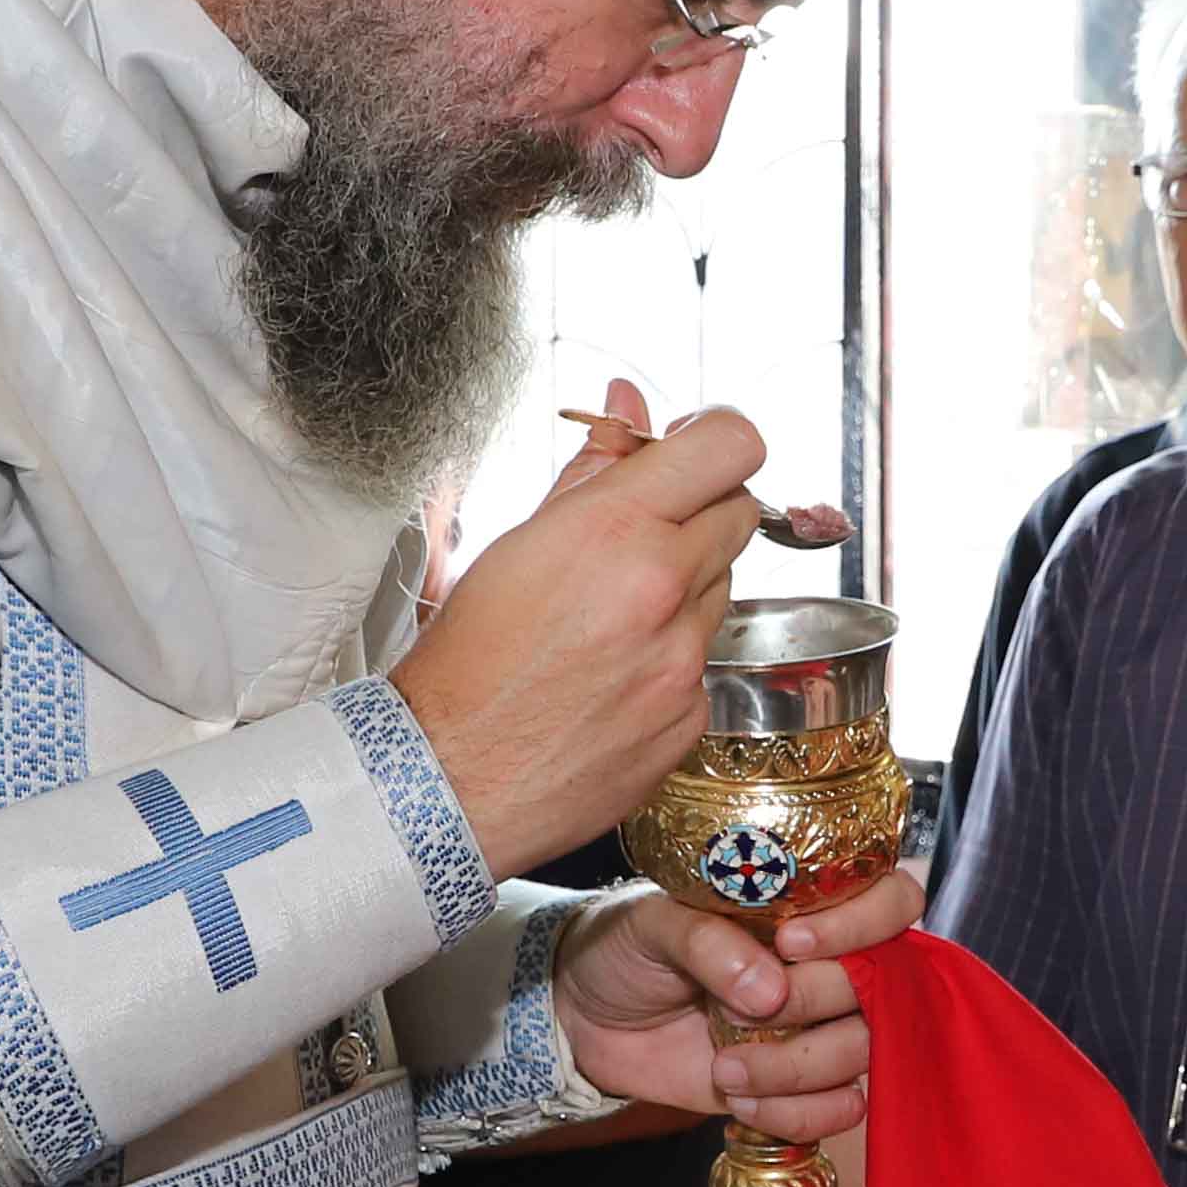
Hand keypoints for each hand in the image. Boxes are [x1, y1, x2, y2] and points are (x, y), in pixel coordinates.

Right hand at [394, 384, 772, 872]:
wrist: (447, 778)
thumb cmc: (465, 661)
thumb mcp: (518, 541)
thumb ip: (592, 468)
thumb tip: (627, 408)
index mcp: (615, 532)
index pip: (730, 446)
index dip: (717, 438)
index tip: (697, 448)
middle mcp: (663, 593)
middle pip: (740, 513)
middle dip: (702, 510)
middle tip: (646, 531)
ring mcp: (683, 662)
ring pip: (721, 592)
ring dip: (683, 589)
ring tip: (608, 619)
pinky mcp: (690, 719)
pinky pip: (704, 665)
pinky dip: (670, 659)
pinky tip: (612, 675)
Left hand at [552, 866, 927, 1140]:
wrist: (587, 1015)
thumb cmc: (627, 946)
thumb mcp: (652, 922)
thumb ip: (708, 941)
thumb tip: (768, 992)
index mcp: (810, 904)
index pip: (892, 901)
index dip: (861, 925)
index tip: (792, 942)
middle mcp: (830, 963)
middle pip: (882, 988)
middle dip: (811, 1003)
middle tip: (737, 1010)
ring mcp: (820, 1027)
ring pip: (863, 1053)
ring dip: (795, 1068)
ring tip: (725, 1067)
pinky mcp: (800, 1084)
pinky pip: (839, 1109)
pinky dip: (794, 1112)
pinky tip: (739, 1100)